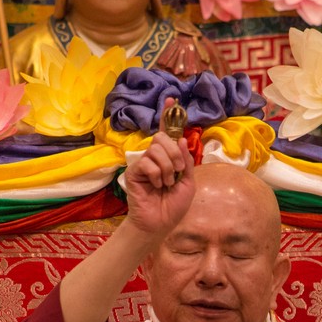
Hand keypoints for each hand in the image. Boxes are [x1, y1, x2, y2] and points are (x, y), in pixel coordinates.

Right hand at [123, 102, 194, 244]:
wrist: (160, 223)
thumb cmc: (174, 205)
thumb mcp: (188, 182)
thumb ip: (186, 160)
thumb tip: (180, 138)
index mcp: (169, 157)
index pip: (168, 133)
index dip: (168, 115)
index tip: (172, 98)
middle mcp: (155, 157)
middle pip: (162, 137)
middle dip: (174, 153)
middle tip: (177, 171)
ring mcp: (143, 163)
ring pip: (156, 149)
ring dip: (167, 167)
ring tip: (166, 184)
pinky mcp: (134, 171)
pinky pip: (147, 162)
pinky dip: (156, 175)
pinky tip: (156, 186)